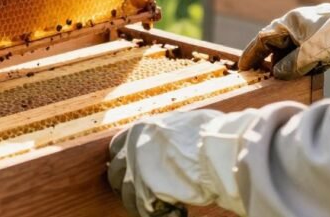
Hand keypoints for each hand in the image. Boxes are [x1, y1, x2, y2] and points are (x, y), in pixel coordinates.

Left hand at [108, 110, 250, 215]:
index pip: (117, 147)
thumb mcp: (181, 122)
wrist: (214, 151)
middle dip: (128, 185)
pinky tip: (176, 212)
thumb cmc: (207, 134)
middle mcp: (132, 149)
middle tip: (146, 193)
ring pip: (127, 195)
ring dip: (142, 203)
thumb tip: (174, 137)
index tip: (134, 170)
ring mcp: (136, 171)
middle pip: (115, 173)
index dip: (125, 161)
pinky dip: (158, 215)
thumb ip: (168, 132)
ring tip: (163, 206)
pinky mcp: (144, 193)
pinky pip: (143, 210)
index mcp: (139, 129)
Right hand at [239, 2, 329, 79]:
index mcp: (292, 21)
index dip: (252, 53)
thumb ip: (290, 64)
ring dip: (287, 66)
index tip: (243, 67)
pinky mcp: (327, 44)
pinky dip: (302, 67)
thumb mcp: (310, 52)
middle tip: (261, 78)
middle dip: (270, 61)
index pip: (265, 38)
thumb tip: (277, 74)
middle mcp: (301, 25)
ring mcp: (315, 34)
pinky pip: (308, 57)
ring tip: (280, 81)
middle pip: (279, 45)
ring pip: (294, 52)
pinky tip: (300, 77)